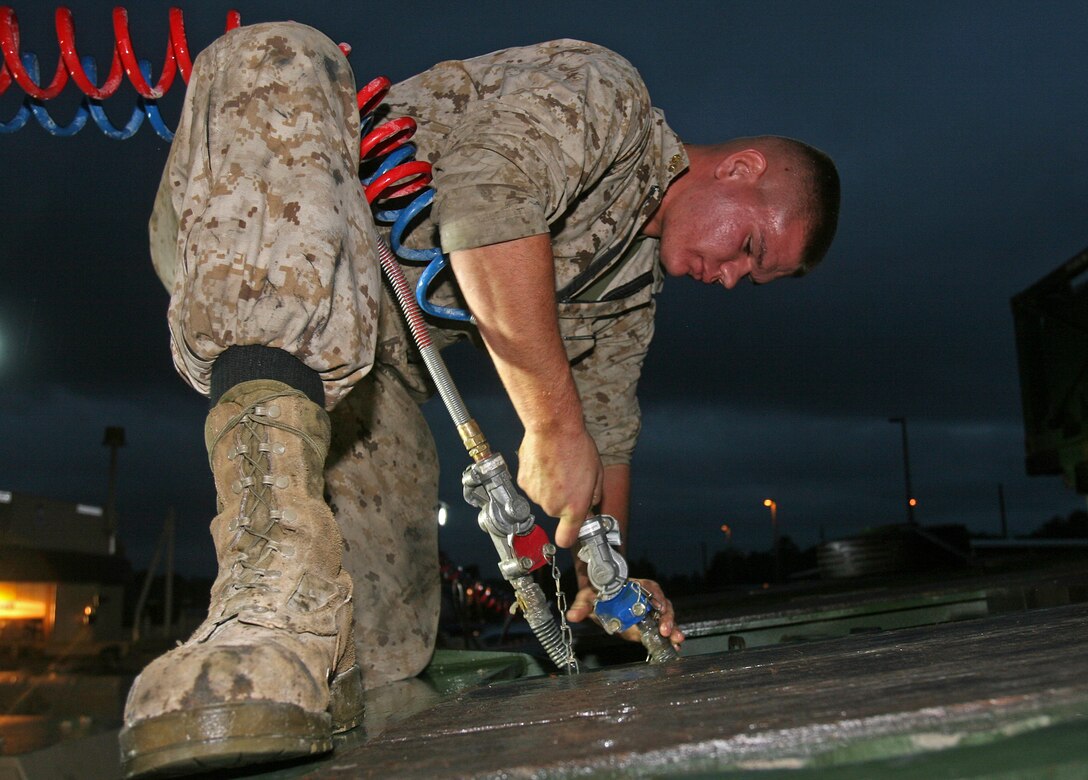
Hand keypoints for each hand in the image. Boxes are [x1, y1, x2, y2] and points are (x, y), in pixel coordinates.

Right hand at [516, 426, 602, 547]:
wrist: (552, 427)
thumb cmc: (577, 446)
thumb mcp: (597, 472)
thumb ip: (592, 494)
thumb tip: (589, 502)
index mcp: (574, 507)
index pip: (566, 538)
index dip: (568, 535)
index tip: (571, 529)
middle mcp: (553, 506)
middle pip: (557, 511)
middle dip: (563, 498)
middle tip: (569, 476)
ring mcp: (535, 496)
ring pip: (544, 497)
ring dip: (550, 486)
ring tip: (556, 465)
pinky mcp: (523, 483)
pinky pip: (533, 486)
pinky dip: (537, 477)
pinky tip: (544, 461)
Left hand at [566, 577, 684, 649]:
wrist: (598, 600)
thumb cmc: (596, 595)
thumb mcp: (587, 598)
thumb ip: (581, 606)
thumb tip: (572, 615)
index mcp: (633, 587)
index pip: (649, 588)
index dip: (656, 597)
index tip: (658, 607)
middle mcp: (645, 598)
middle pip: (662, 603)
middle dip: (667, 617)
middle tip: (666, 631)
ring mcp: (649, 611)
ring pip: (666, 616)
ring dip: (672, 627)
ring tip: (676, 640)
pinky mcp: (649, 624)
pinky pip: (662, 628)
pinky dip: (669, 637)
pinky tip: (674, 648)